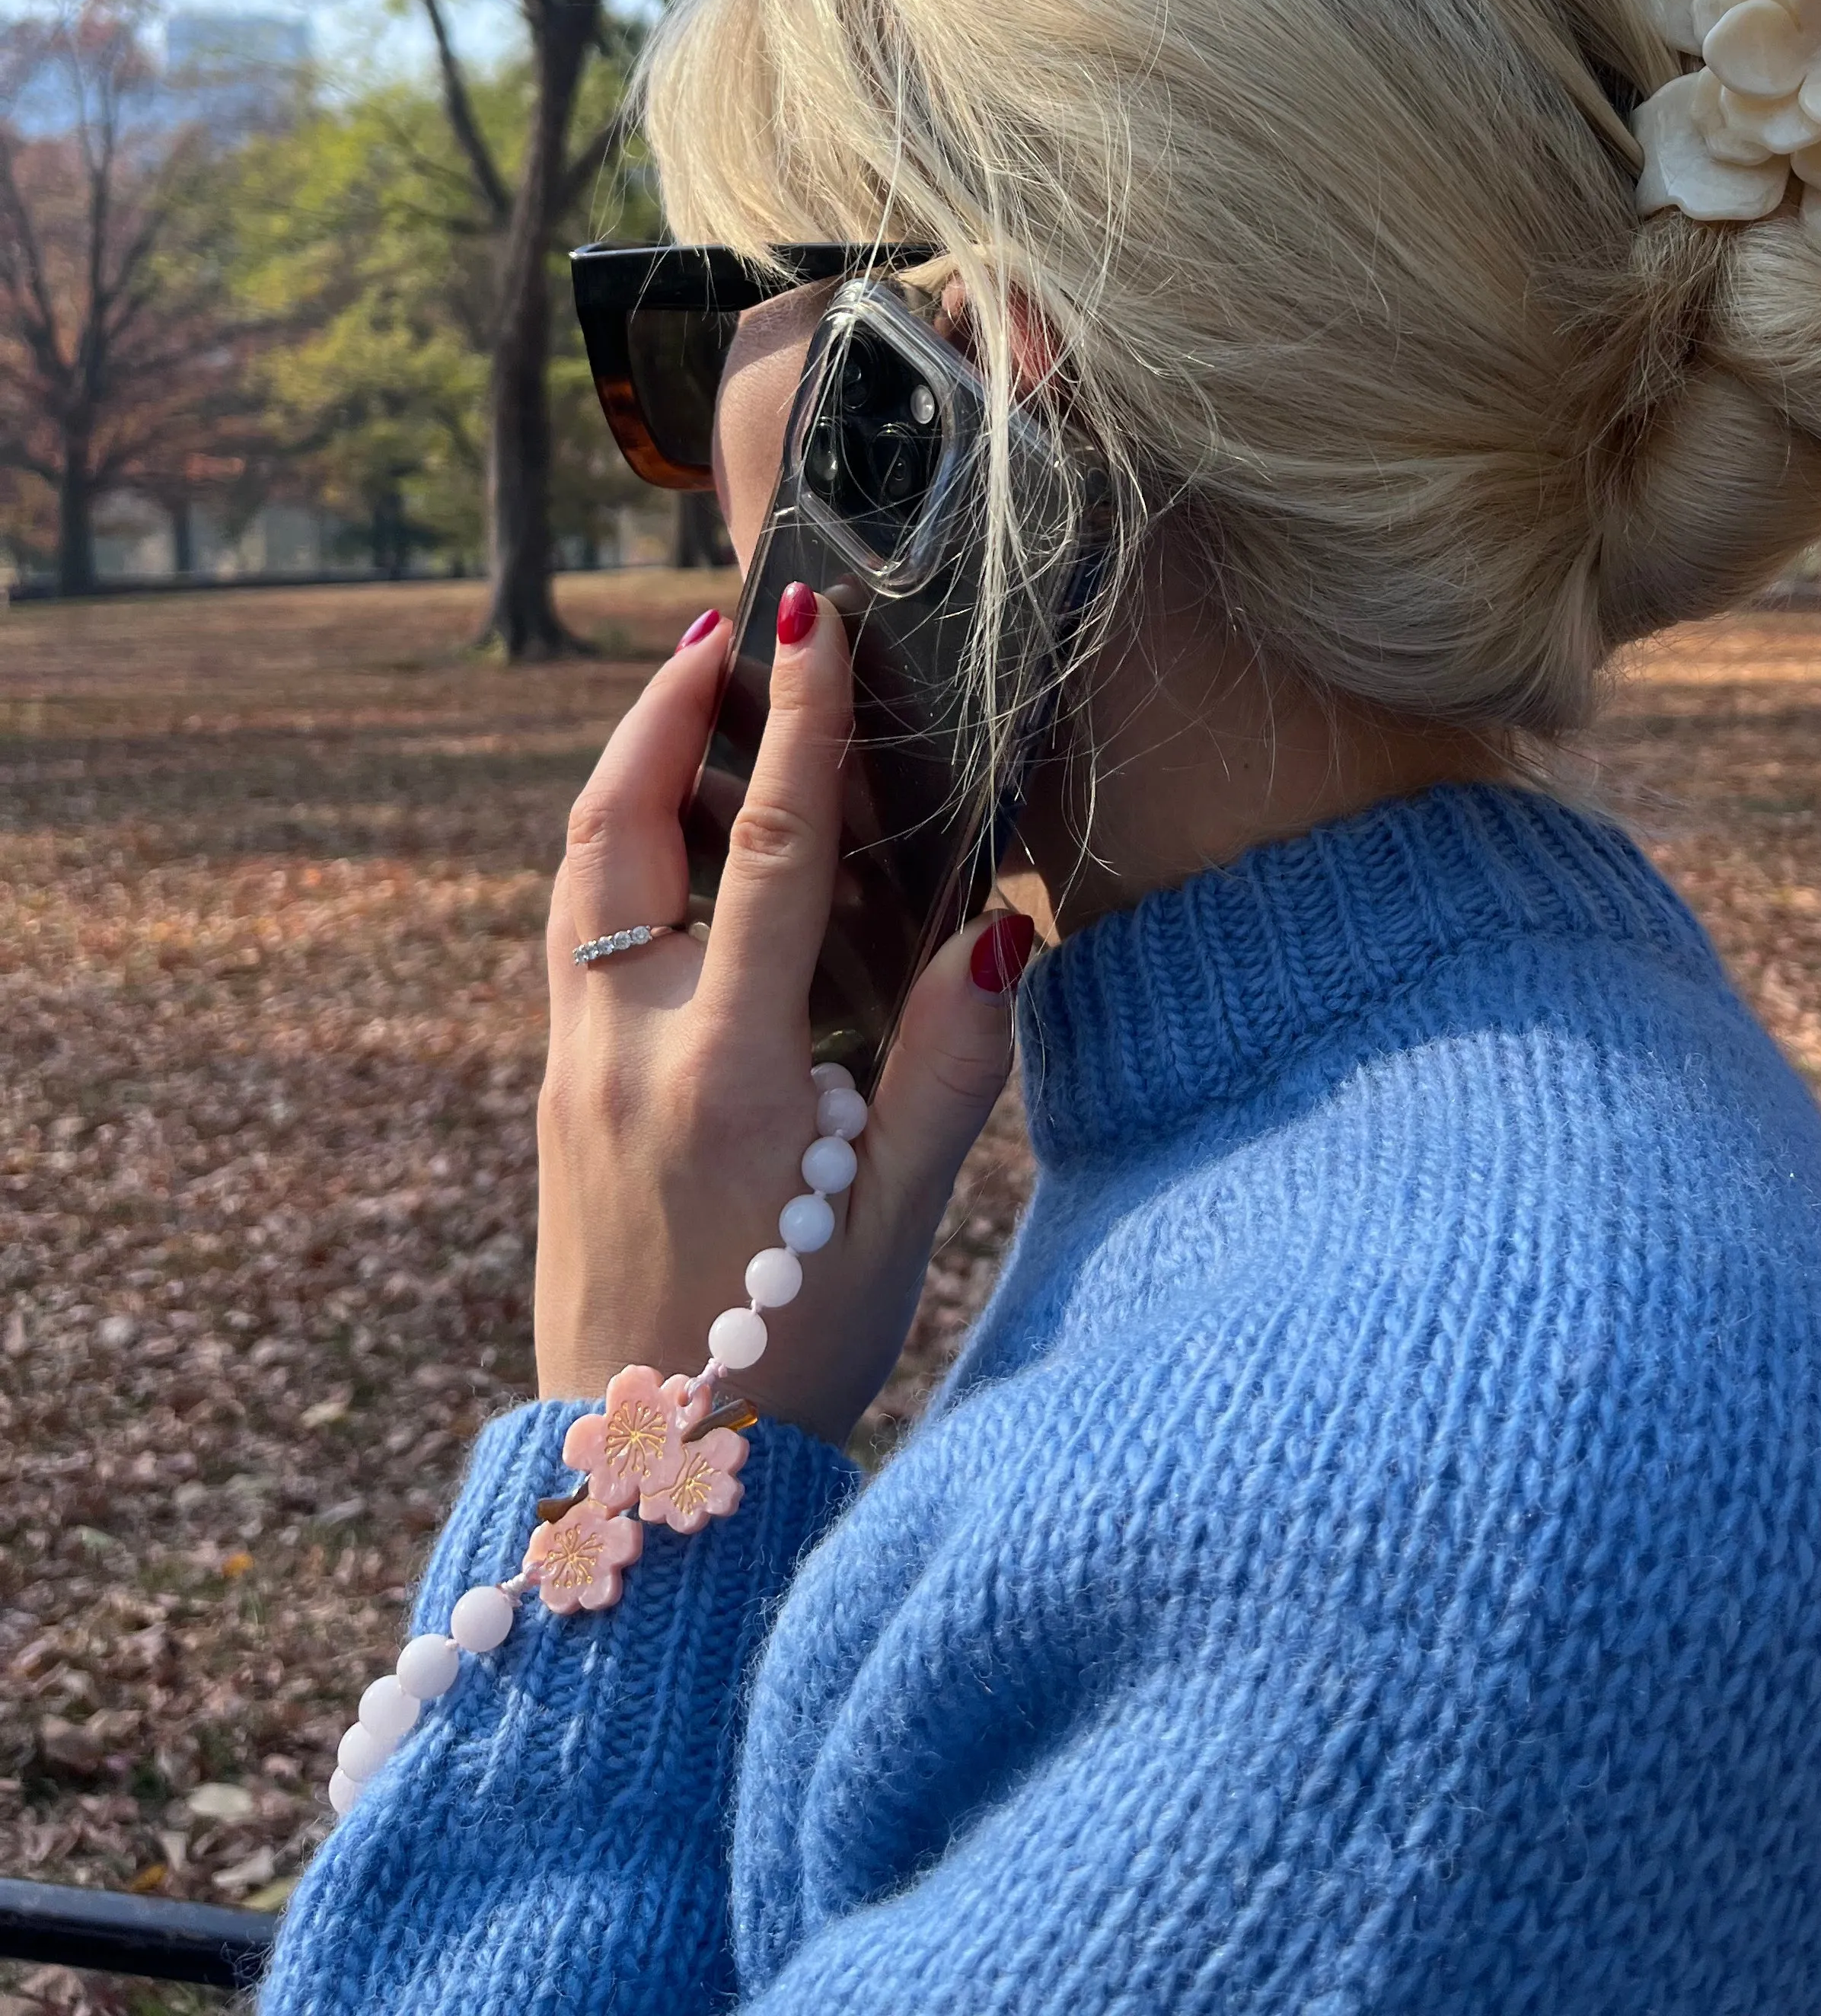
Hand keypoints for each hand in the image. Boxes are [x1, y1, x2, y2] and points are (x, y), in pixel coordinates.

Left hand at [534, 592, 1033, 1444]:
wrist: (638, 1469)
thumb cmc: (784, 1352)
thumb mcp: (896, 1224)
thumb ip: (949, 1070)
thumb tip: (1000, 932)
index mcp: (722, 1071)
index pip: (765, 849)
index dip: (800, 720)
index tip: (810, 616)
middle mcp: (625, 1046)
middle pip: (624, 823)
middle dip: (669, 709)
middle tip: (723, 625)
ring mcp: (573, 1062)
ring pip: (581, 866)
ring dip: (633, 764)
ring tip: (692, 695)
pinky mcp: (556, 1086)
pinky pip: (577, 921)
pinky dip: (618, 839)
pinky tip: (668, 830)